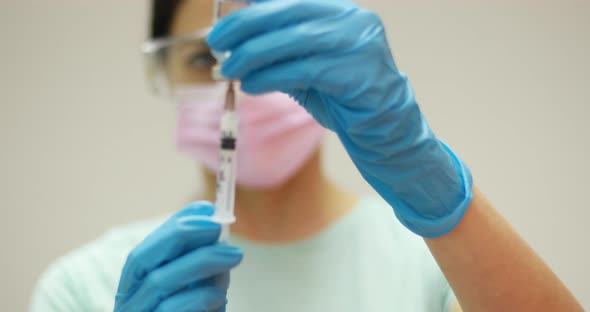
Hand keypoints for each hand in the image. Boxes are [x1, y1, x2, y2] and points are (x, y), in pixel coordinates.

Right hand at [114, 202, 242, 311]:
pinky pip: (174, 310)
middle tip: (219, 228)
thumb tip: (208, 210)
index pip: (144, 250)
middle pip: (141, 260)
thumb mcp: (196, 282)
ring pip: (159, 282)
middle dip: (182, 237)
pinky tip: (220, 294)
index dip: (174, 226)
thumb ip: (198, 252)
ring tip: (234, 255)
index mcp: (135, 288)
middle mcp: (129, 304)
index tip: (208, 211)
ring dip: (201, 262)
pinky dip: (200, 296)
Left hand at [207, 0, 472, 237]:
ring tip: (227, 68)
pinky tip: (249, 86)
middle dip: (246, 26)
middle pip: (288, 12)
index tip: (221, 21)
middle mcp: (353, 19)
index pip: (289, 0)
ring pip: (294, 40)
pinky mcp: (360, 71)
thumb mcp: (306, 66)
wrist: (384, 131)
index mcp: (339, 11)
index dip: (253, 8)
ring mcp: (361, 43)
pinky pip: (305, 69)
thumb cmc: (342, 97)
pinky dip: (272, 77)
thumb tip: (234, 38)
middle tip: (216, 42)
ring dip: (253, 55)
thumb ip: (278, 49)